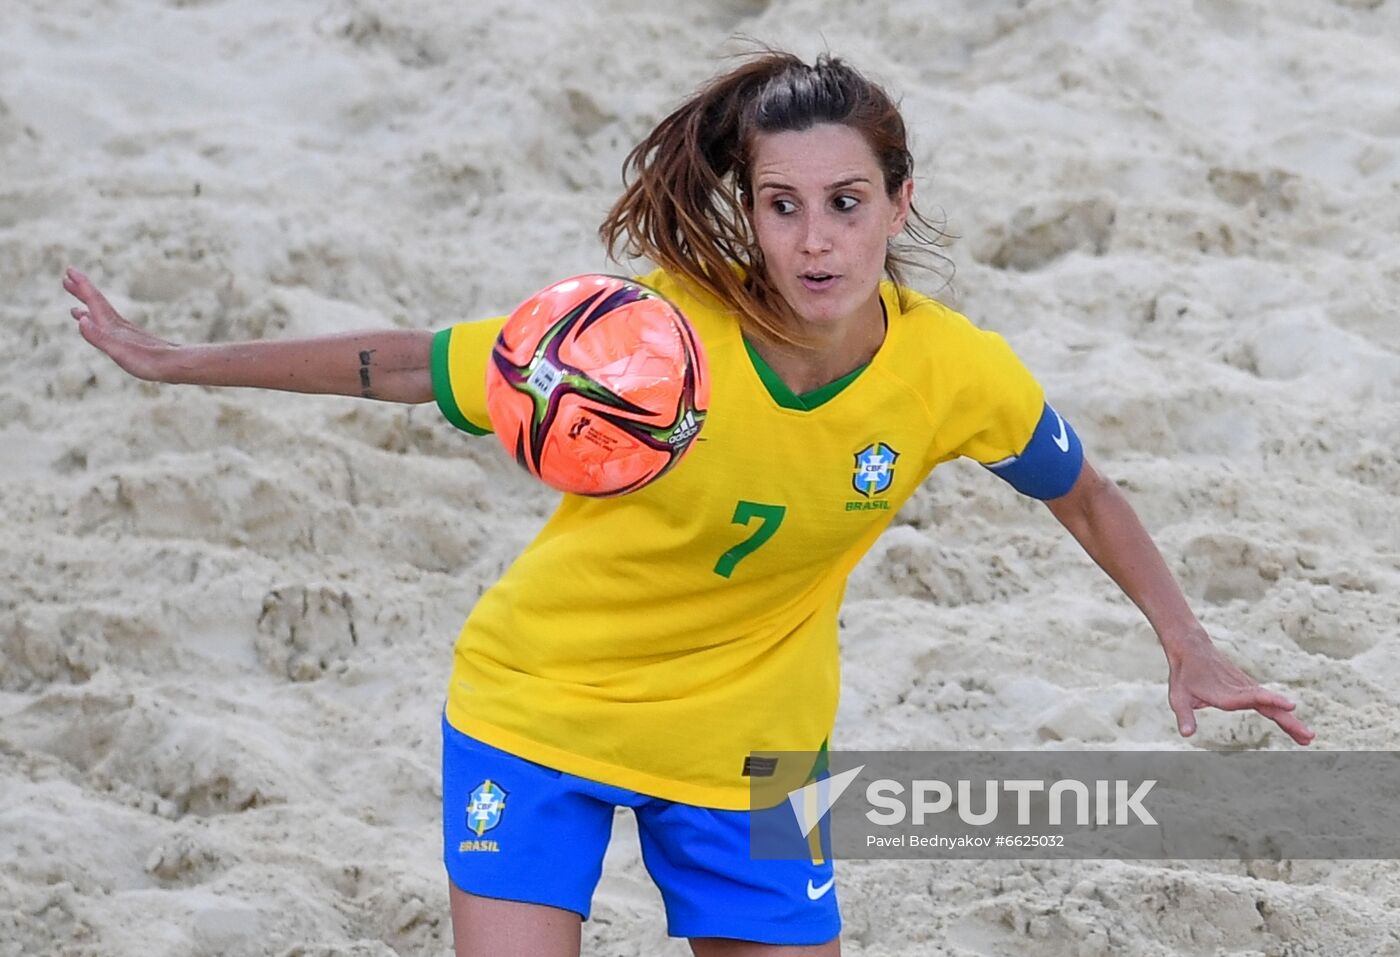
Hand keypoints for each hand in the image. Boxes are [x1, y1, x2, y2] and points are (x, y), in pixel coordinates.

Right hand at [63, 267, 174, 380]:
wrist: (176, 365)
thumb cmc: (149, 362)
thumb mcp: (120, 352)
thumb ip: (99, 337)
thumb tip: (81, 319)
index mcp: (113, 326)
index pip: (94, 300)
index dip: (81, 285)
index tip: (69, 270)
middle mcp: (118, 326)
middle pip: (97, 304)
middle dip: (82, 291)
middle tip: (66, 278)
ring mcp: (125, 333)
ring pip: (103, 316)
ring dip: (88, 308)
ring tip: (74, 308)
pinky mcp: (131, 342)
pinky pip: (110, 329)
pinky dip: (100, 325)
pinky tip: (101, 331)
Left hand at [1166, 635, 1313, 745]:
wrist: (1192, 649)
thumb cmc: (1184, 674)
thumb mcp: (1178, 697)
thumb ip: (1184, 716)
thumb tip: (1186, 734)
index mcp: (1226, 693)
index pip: (1252, 698)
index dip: (1271, 701)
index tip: (1290, 706)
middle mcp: (1241, 690)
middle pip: (1269, 706)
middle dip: (1289, 721)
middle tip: (1308, 737)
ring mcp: (1248, 689)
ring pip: (1273, 706)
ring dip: (1290, 721)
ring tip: (1307, 739)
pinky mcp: (1249, 689)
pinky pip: (1269, 703)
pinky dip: (1283, 714)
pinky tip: (1293, 726)